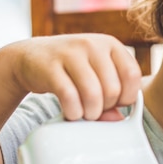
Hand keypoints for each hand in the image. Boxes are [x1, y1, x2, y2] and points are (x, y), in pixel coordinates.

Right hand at [11, 33, 141, 119]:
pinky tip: (71, 112)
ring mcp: (70, 53)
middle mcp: (92, 44)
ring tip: (84, 113)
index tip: (115, 103)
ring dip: (90, 113)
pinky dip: (73, 111)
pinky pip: (69, 96)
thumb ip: (112, 95)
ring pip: (93, 95)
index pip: (132, 75)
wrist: (30, 57)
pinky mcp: (49, 66)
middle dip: (106, 108)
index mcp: (110, 44)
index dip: (126, 97)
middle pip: (113, 89)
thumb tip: (118, 119)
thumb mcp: (96, 76)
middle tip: (94, 109)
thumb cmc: (71, 70)